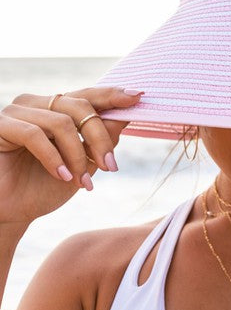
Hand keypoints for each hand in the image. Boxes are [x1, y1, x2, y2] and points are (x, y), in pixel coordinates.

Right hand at [0, 86, 142, 224]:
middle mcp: (36, 104)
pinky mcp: (0, 125)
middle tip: (111, 167)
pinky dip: (53, 158)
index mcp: (55, 109)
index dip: (112, 95)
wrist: (9, 213)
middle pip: (80, 107)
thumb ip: (101, 140)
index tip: (138, 97)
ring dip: (77, 156)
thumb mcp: (82, 165)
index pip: (88, 95)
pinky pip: (34, 134)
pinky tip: (62, 177)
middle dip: (100, 138)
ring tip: (83, 183)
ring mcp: (16, 111)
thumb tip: (127, 116)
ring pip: (60, 122)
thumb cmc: (42, 188)